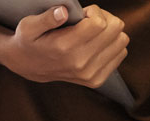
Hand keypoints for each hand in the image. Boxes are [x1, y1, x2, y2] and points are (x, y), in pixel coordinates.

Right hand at [0, 5, 129, 87]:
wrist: (27, 66)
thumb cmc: (29, 41)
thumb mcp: (28, 25)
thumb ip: (46, 17)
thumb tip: (64, 11)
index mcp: (65, 47)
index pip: (99, 23)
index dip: (94, 11)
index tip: (83, 13)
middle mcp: (80, 63)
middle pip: (115, 29)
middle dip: (104, 18)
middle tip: (89, 20)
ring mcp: (90, 74)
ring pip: (122, 41)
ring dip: (110, 32)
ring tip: (93, 31)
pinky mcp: (96, 80)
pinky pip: (121, 54)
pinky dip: (112, 45)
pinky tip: (96, 43)